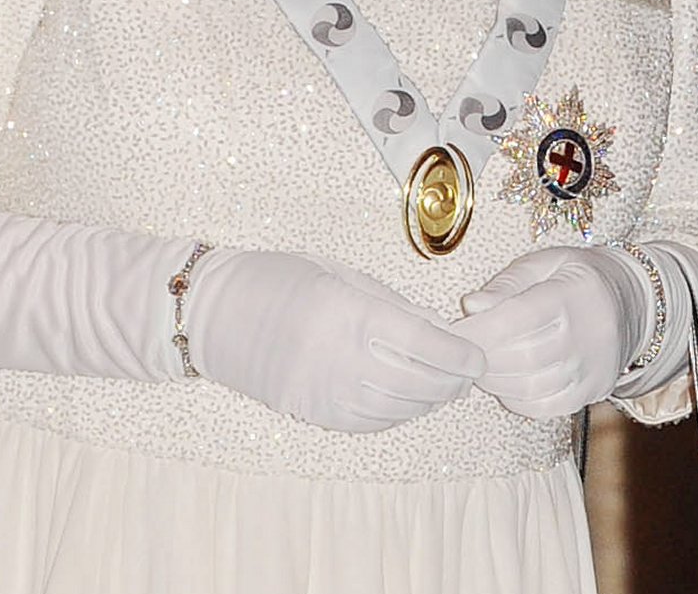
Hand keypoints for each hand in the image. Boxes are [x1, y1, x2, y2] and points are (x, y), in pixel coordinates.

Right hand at [190, 249, 484, 432]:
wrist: (218, 314)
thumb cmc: (280, 279)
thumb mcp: (341, 275)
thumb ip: (393, 306)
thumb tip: (441, 331)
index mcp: (349, 315)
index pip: (425, 345)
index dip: (460, 354)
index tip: (478, 354)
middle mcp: (342, 361)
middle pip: (420, 383)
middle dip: (454, 380)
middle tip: (469, 368)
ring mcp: (328, 395)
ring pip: (402, 408)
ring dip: (432, 399)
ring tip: (446, 383)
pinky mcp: (317, 416)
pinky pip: (375, 422)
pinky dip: (402, 412)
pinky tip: (410, 396)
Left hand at [450, 245, 649, 417]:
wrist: (632, 303)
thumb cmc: (576, 276)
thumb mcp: (545, 263)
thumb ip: (506, 284)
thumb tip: (471, 306)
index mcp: (573, 295)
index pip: (519, 318)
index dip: (481, 328)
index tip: (457, 330)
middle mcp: (587, 336)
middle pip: (523, 357)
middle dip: (483, 357)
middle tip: (461, 351)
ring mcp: (592, 369)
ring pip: (533, 387)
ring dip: (495, 381)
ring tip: (478, 366)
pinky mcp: (592, 392)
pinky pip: (547, 407)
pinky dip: (517, 400)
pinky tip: (503, 384)